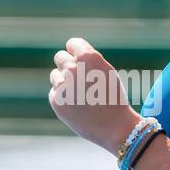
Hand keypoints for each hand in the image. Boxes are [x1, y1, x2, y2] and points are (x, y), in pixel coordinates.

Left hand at [48, 37, 140, 153]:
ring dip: (64, 82)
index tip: (82, 63)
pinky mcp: (56, 100)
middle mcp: (73, 67)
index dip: (77, 53)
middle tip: (80, 80)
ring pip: (55, 75)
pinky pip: (54, 93)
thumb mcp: (106, 71)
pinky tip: (76, 107)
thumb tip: (69, 55)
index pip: (72, 43)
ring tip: (81, 96)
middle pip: (60, 57)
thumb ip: (87, 61)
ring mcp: (63, 84)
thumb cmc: (113, 98)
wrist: (115, 126)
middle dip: (68, 65)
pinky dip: (62, 99)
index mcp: (88, 57)